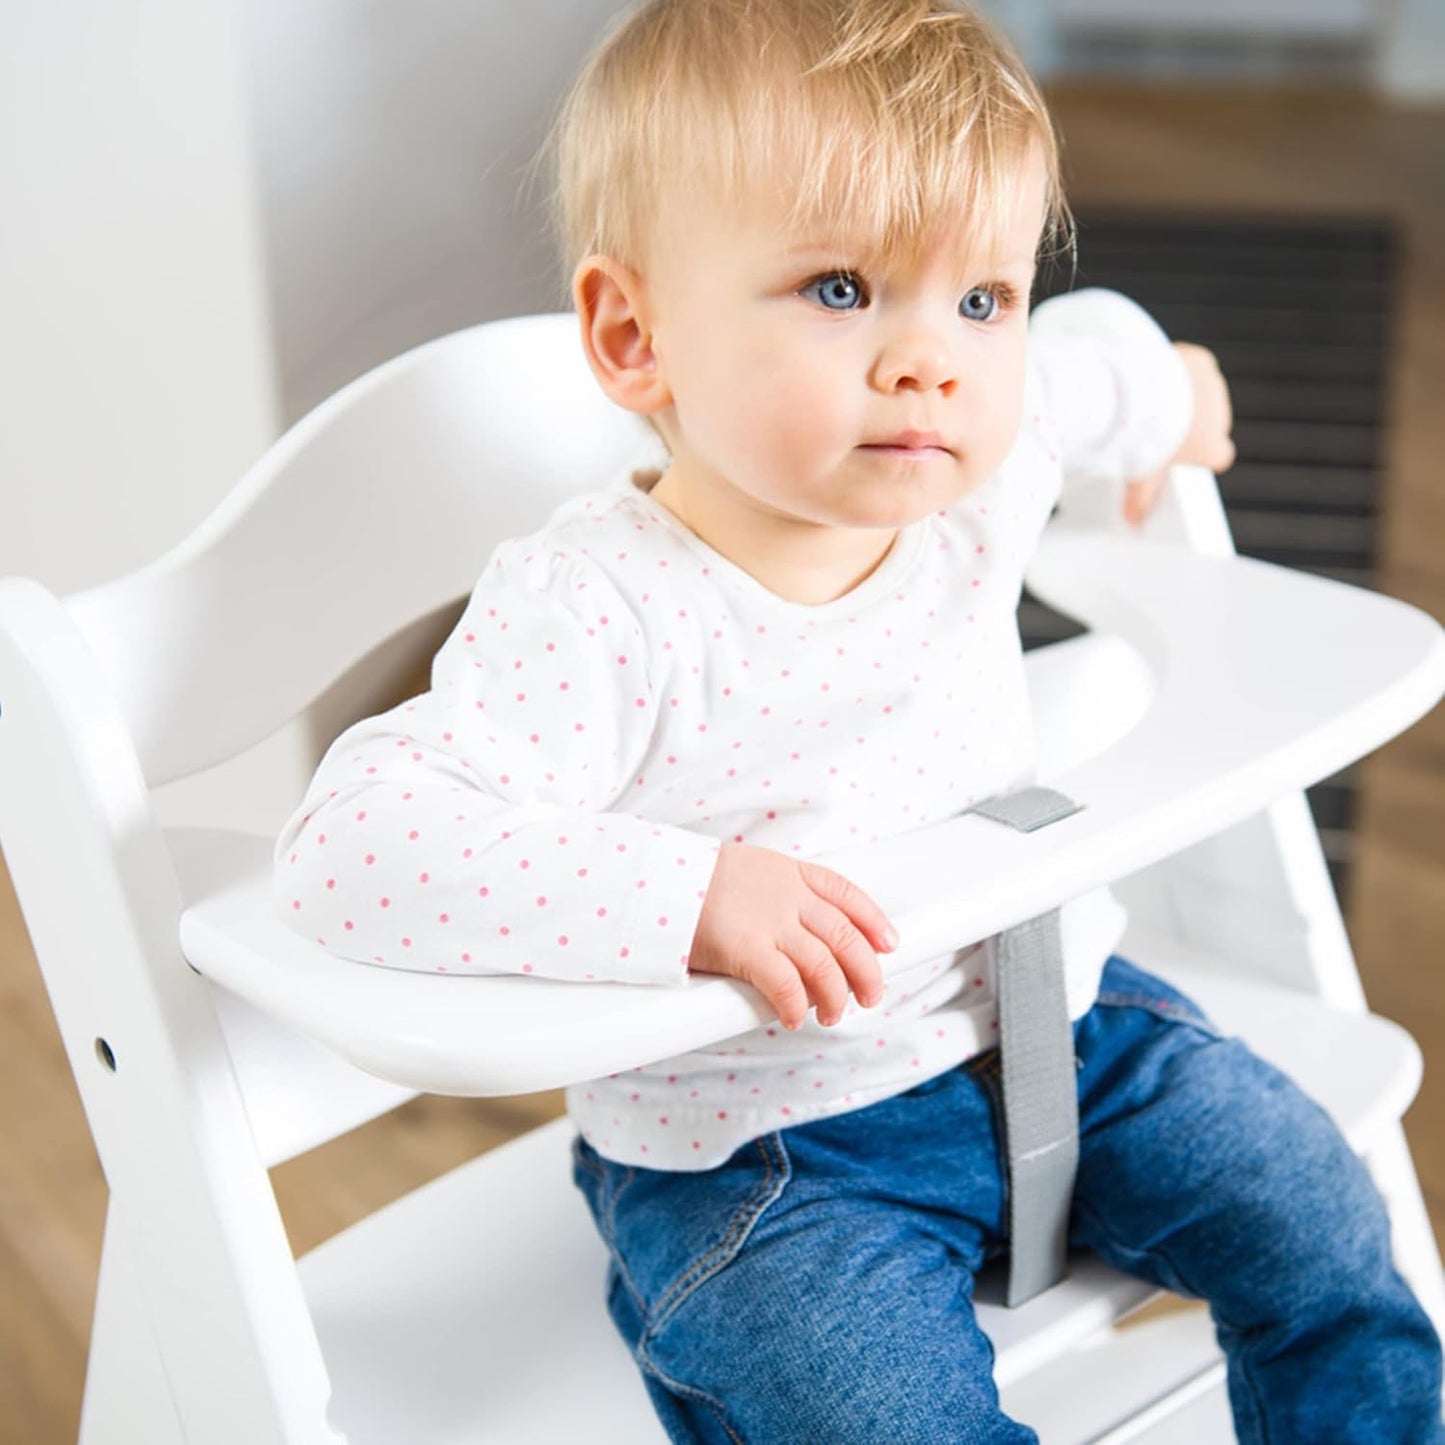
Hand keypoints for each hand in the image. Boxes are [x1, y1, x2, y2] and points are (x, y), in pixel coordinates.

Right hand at [687, 842, 896, 1028]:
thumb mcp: (746, 870)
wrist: (656, 879)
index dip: (874, 921)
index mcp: (789, 873)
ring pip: (825, 965)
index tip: (889, 943)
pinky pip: (786, 985)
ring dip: (834, 996)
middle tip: (870, 995)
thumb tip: (796, 928)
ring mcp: (770, 922)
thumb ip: (776, 893)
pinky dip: (794, 1006)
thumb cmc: (693, 881)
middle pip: (846, 936)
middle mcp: (788, 896)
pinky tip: (792, 1018)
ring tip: (831, 1014)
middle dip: (866, 971)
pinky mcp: (747, 949)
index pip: (846, 895)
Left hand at [1123, 342, 1236, 525]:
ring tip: (1156, 402)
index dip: (1197, 456)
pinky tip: (1159, 376)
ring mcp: (1214, 388)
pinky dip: (1180, 371)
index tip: (1179, 455)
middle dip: (1188, 426)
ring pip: (1202, 394)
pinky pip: (1194, 367)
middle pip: (1209, 424)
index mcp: (1214, 448)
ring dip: (1186, 398)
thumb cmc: (1146, 439)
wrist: (1141, 395)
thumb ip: (1141, 499)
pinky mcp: (1203, 361)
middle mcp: (1221, 418)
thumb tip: (1133, 521)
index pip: (1217, 456)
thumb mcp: (1141, 476)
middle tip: (1158, 428)